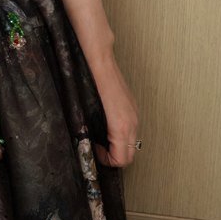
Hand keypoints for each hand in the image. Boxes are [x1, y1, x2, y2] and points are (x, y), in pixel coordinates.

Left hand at [88, 53, 140, 169]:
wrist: (99, 58)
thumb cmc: (88, 81)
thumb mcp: (86, 111)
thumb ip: (92, 131)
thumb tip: (88, 144)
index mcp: (120, 125)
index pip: (122, 159)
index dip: (106, 161)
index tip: (94, 151)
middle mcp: (131, 121)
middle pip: (129, 155)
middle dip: (113, 156)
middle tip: (97, 148)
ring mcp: (134, 113)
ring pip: (132, 142)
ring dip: (118, 146)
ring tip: (101, 138)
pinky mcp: (133, 106)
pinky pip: (132, 129)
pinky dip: (122, 135)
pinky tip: (107, 126)